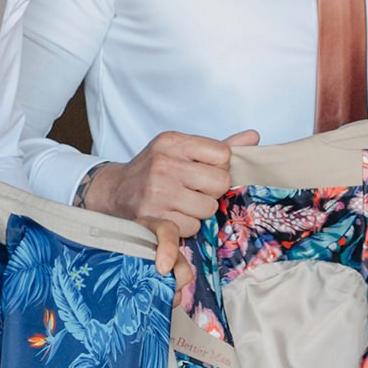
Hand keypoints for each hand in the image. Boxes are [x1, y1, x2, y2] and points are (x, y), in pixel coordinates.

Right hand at [81, 130, 251, 241]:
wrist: (113, 191)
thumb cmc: (154, 169)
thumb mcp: (179, 150)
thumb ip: (217, 146)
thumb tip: (253, 138)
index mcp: (173, 142)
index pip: (223, 154)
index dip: (219, 168)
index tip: (203, 172)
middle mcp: (163, 165)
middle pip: (220, 183)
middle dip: (212, 191)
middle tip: (193, 191)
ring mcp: (157, 192)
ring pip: (208, 210)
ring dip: (198, 212)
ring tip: (179, 205)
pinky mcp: (151, 218)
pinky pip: (189, 228)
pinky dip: (184, 229)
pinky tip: (171, 224)